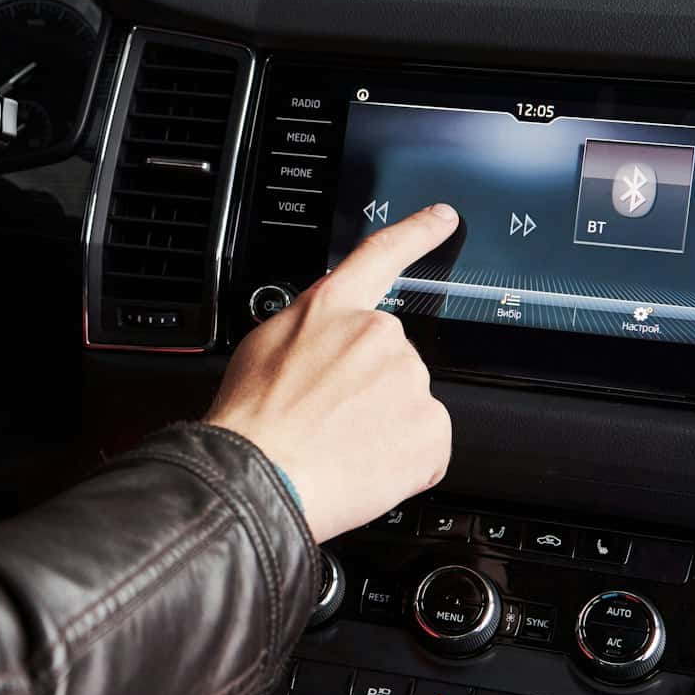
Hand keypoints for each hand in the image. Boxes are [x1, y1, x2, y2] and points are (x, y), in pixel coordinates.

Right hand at [206, 204, 457, 541]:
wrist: (257, 476)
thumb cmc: (250, 419)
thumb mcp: (263, 346)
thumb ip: (309, 330)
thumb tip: (325, 345)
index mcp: (333, 308)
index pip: (382, 255)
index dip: (416, 233)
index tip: (443, 218)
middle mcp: (378, 334)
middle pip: (391, 360)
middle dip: (369, 391)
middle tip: (328, 422)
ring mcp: (409, 379)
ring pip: (407, 406)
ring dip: (383, 429)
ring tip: (338, 449)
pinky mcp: (432, 427)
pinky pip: (425, 448)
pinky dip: (402, 464)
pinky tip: (364, 468)